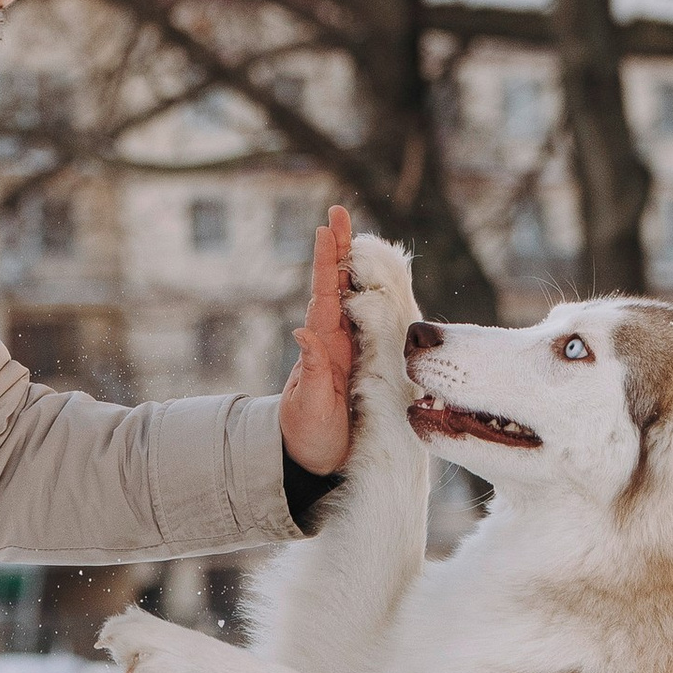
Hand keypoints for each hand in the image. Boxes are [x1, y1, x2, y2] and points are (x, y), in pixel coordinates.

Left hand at [277, 204, 356, 476]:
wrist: (313, 460)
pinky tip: (370, 278)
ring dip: (351, 265)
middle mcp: (334, 340)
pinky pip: (367, 322)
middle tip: (336, 212)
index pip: (325, 294)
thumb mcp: (310, 404)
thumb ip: (313, 369)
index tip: (325, 228)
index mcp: (324, 345)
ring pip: (350, 299)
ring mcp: (346, 349)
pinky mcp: (359, 361)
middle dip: (337, 249)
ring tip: (348, 231)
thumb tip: (303, 329)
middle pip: (336, 286)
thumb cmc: (308, 434)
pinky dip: (369, 295)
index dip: (327, 261)